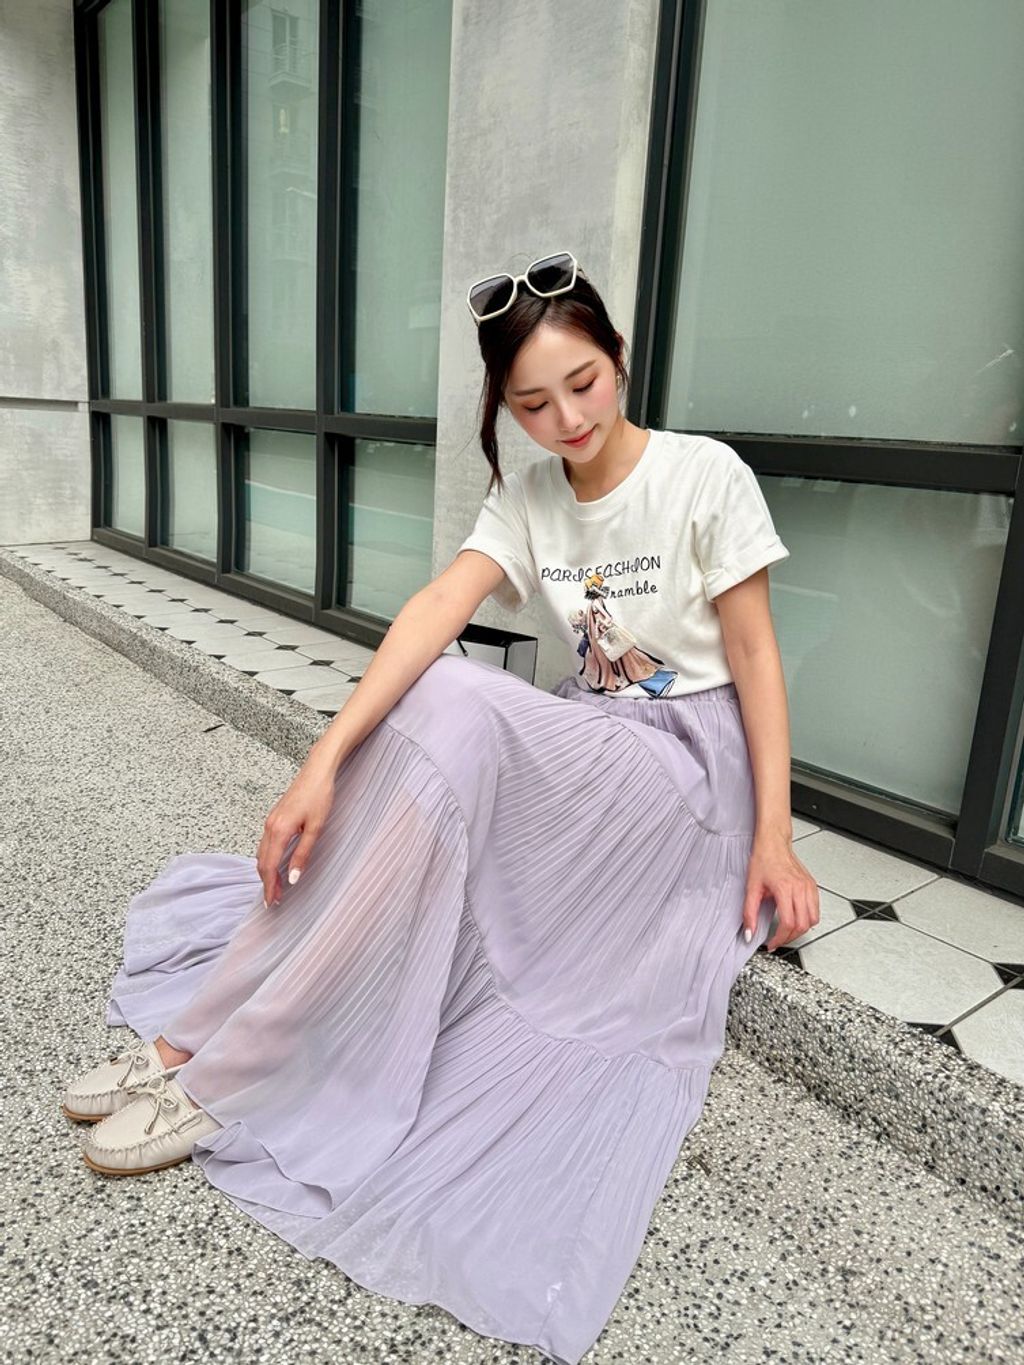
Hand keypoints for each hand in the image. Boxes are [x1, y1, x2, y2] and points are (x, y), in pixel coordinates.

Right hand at [256, 755, 337, 909]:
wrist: (317, 771)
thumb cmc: (319, 796)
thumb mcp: (316, 828)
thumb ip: (303, 853)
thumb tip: (293, 878)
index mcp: (279, 830)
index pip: (269, 866)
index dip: (269, 886)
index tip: (271, 902)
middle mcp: (269, 827)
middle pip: (262, 862)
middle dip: (266, 883)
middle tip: (273, 900)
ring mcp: (270, 821)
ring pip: (261, 853)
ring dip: (266, 872)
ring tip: (276, 887)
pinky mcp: (274, 818)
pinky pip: (265, 844)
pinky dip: (267, 859)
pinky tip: (276, 865)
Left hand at [742, 836, 819, 952]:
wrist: (773, 844)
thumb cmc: (763, 860)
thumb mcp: (751, 888)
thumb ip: (749, 913)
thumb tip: (749, 932)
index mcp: (785, 888)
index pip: (788, 923)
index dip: (780, 938)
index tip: (772, 943)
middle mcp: (800, 888)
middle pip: (802, 925)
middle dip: (790, 937)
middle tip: (778, 940)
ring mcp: (809, 887)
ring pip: (813, 919)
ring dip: (801, 930)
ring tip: (787, 932)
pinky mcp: (813, 886)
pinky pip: (816, 909)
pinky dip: (808, 919)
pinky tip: (796, 918)